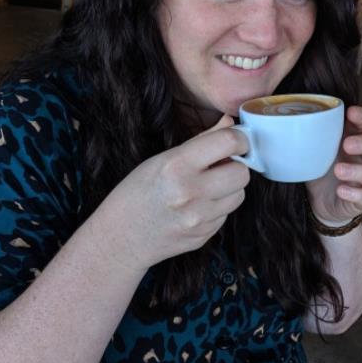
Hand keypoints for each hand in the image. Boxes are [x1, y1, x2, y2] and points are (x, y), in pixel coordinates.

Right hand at [96, 115, 249, 270]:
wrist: (119, 238)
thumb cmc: (136, 193)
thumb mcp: (161, 159)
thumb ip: (200, 141)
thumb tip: (230, 124)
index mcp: (177, 165)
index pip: (229, 142)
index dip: (240, 138)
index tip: (238, 140)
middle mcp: (190, 192)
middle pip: (242, 172)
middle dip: (236, 165)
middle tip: (222, 165)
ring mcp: (198, 218)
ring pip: (239, 195)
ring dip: (229, 188)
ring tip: (207, 187)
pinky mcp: (203, 236)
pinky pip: (226, 214)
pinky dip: (218, 207)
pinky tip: (196, 206)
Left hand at [305, 105, 361, 223]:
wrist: (319, 202)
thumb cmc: (318, 168)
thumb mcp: (310, 151)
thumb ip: (302, 137)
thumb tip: (273, 125)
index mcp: (353, 140)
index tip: (350, 112)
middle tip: (347, 144)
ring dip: (359, 171)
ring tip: (338, 170)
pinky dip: (356, 194)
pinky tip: (341, 191)